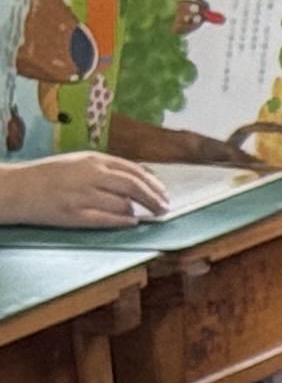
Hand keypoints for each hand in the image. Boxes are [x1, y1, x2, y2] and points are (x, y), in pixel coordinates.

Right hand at [0, 151, 171, 227]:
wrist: (15, 188)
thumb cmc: (48, 175)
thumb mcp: (78, 163)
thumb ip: (107, 169)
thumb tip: (140, 180)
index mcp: (92, 160)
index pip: (134, 171)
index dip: (153, 184)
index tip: (164, 194)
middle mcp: (90, 175)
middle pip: (134, 187)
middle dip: (154, 199)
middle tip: (164, 208)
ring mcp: (82, 196)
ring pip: (123, 204)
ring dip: (136, 210)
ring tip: (141, 214)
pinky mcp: (74, 215)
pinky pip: (107, 219)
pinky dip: (123, 221)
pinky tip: (131, 222)